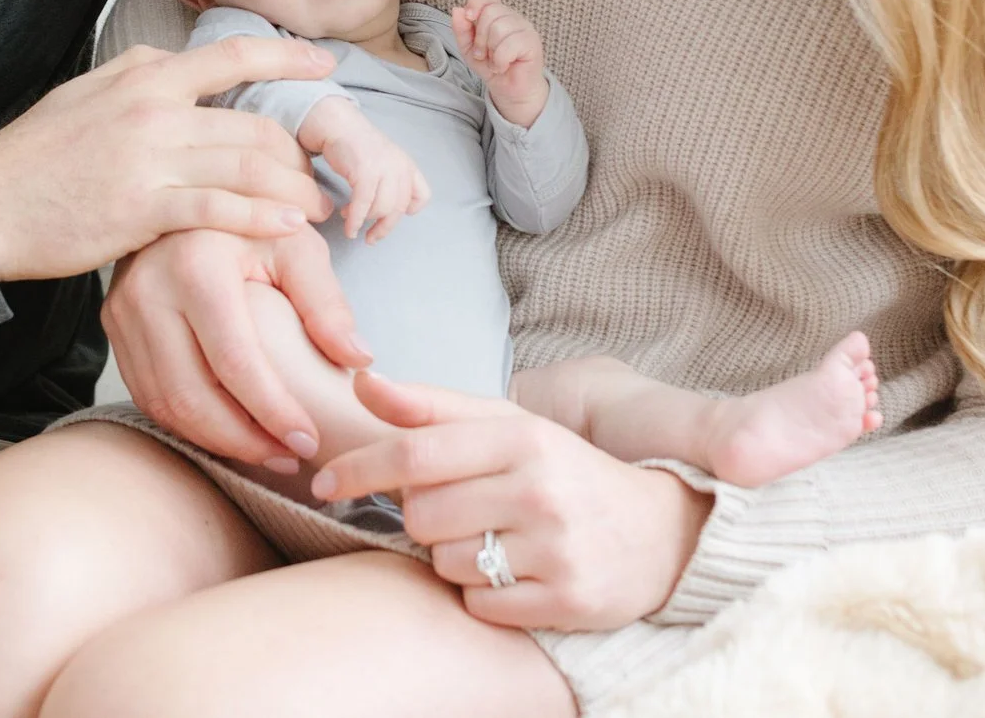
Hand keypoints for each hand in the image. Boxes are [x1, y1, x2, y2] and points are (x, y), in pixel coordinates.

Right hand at [0, 39, 333, 280]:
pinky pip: (218, 209)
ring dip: (293, 189)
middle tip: (323, 174)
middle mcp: (153, 108)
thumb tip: (175, 64)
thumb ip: (139, 77)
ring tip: (319, 210)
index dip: (287, 58)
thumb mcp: (87, 92)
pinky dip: (261, 218)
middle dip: (300, 152)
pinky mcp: (142, 208)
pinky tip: (288, 228)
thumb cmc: (34, 154)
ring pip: (246, 164)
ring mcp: (149, 158)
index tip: (323, 65)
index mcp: (144, 75)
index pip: (232, 55)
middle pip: (253, 122)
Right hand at [103, 226, 372, 468]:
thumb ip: (327, 303)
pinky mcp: (113, 325)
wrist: (190, 198)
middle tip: (288, 457)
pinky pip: (146, 393)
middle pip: (191, 396)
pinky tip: (227, 429)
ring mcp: (122, 310)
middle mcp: (147, 290)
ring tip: (264, 450)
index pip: (234, 363)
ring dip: (215, 440)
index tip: (308, 440)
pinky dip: (187, 422)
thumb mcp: (296, 246)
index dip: (273, 412)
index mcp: (195, 265)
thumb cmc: (252, 222)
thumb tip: (358, 360)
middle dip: (243, 441)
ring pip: (164, 403)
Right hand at [297, 97, 430, 242]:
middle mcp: (400, 167)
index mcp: (407, 165)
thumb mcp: (384, 161)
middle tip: (371, 238)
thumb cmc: (357, 146)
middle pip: (398, 209)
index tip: (394, 217)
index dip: (410, 210)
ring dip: (365, 221)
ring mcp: (384, 169)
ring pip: (381, 209)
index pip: (422, 195)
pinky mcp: (365, 172)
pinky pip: (363, 206)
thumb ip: (392, 181)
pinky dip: (355, 221)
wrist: (338, 126)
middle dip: (383, 228)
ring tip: (351, 220)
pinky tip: (348, 226)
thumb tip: (390, 210)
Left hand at [309, 373, 708, 630]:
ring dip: (453, 556)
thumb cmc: (566, 473)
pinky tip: (516, 574)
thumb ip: (433, 406)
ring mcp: (556, 548)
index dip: (359, 467)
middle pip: (421, 513)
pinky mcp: (566, 600)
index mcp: (523, 437)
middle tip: (464, 509)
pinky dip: (483, 594)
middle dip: (424, 516)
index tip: (322, 481)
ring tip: (498, 540)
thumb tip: (362, 381)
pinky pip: (478, 604)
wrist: (661, 533)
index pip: (417, 450)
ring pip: (444, 561)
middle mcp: (541, 489)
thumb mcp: (509, 426)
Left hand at [451, 0, 547, 126]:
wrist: (509, 89)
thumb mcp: (469, 48)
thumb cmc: (491, 66)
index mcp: (498, 15)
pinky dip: (500, 61)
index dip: (475, 3)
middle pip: (490, 13)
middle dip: (480, 37)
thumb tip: (457, 10)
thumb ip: (461, 29)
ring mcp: (525, 29)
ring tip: (494, 61)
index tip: (469, 17)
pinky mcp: (533, 43)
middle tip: (483, 54)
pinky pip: (509, 46)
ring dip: (491, 51)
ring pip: (499, 28)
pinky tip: (502, 67)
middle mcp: (513, 18)